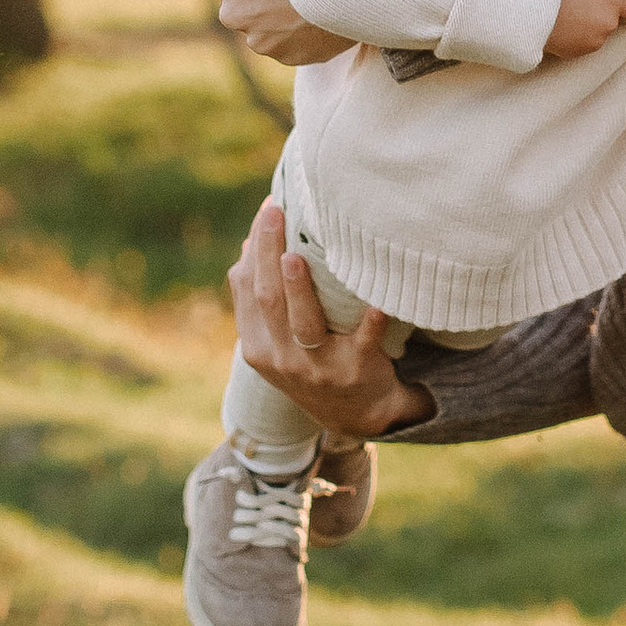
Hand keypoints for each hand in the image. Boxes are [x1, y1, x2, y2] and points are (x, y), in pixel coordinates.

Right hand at [230, 199, 429, 437]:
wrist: (354, 416)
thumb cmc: (311, 362)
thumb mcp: (276, 340)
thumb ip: (262, 299)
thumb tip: (252, 240)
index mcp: (258, 345)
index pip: (247, 290)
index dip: (254, 250)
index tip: (267, 210)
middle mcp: (282, 358)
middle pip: (269, 301)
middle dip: (269, 254)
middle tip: (275, 212)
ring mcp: (319, 367)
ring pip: (304, 325)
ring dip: (299, 289)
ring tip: (296, 256)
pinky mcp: (356, 371)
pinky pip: (363, 344)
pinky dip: (371, 323)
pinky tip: (378, 303)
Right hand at [545, 0, 625, 58]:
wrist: (527, 3)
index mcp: (613, 3)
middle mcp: (606, 26)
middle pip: (615, 20)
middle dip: (604, 10)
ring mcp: (591, 42)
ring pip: (599, 32)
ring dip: (589, 23)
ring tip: (568, 9)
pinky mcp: (575, 53)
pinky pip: (583, 43)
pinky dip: (576, 34)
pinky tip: (562, 22)